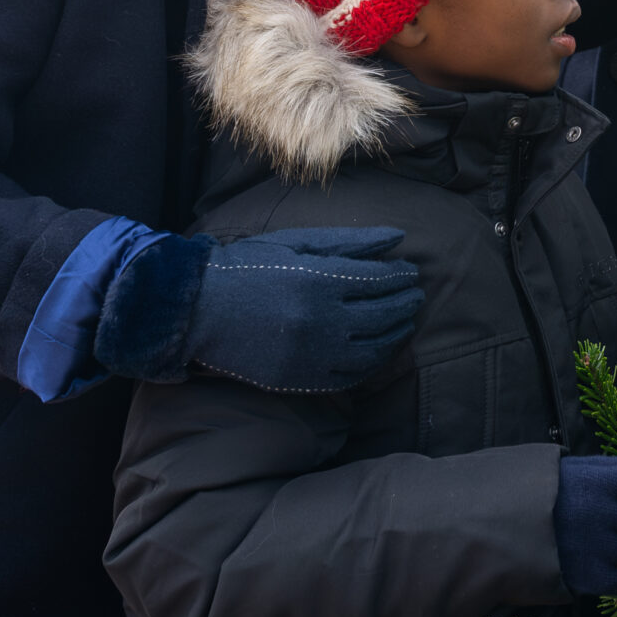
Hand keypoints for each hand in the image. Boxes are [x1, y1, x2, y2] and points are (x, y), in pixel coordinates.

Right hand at [184, 226, 423, 392]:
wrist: (200, 309)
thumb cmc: (250, 265)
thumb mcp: (298, 242)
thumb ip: (351, 241)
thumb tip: (399, 237)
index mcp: (320, 280)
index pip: (380, 280)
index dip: (401, 276)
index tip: (411, 271)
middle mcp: (320, 320)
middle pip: (383, 314)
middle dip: (406, 303)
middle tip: (416, 295)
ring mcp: (311, 354)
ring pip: (373, 349)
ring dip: (396, 334)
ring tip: (405, 322)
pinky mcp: (300, 378)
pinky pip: (350, 376)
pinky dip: (372, 363)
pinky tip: (379, 350)